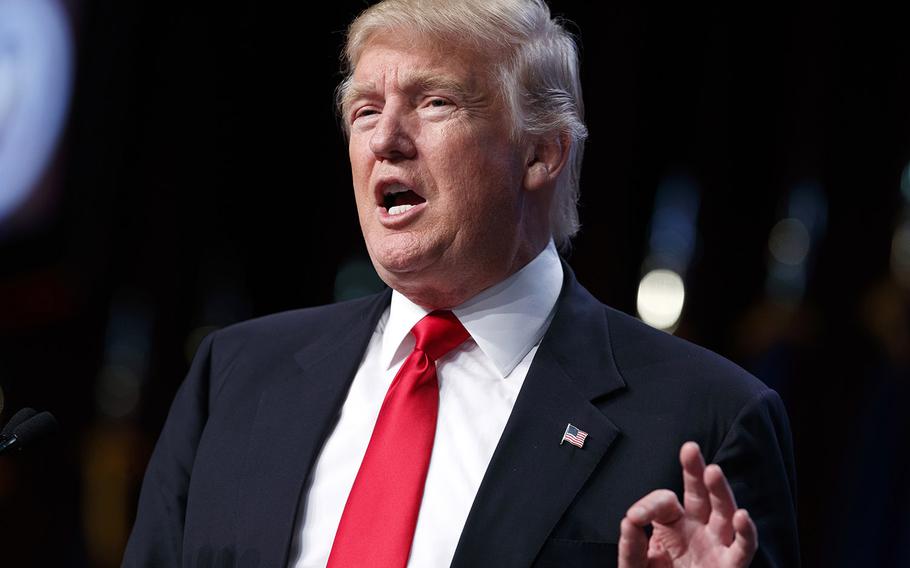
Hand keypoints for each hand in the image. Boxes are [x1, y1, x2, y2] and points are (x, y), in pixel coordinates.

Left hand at [618, 441, 756, 566]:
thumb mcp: (635, 566)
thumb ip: (631, 546)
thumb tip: (630, 519)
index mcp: (672, 526)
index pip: (665, 502)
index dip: (650, 505)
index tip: (635, 517)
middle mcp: (697, 530)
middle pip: (700, 495)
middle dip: (696, 471)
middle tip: (690, 449)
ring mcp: (715, 547)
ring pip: (725, 513)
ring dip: (721, 492)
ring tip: (713, 471)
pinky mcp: (729, 567)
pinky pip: (743, 549)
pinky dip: (747, 534)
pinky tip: (744, 516)